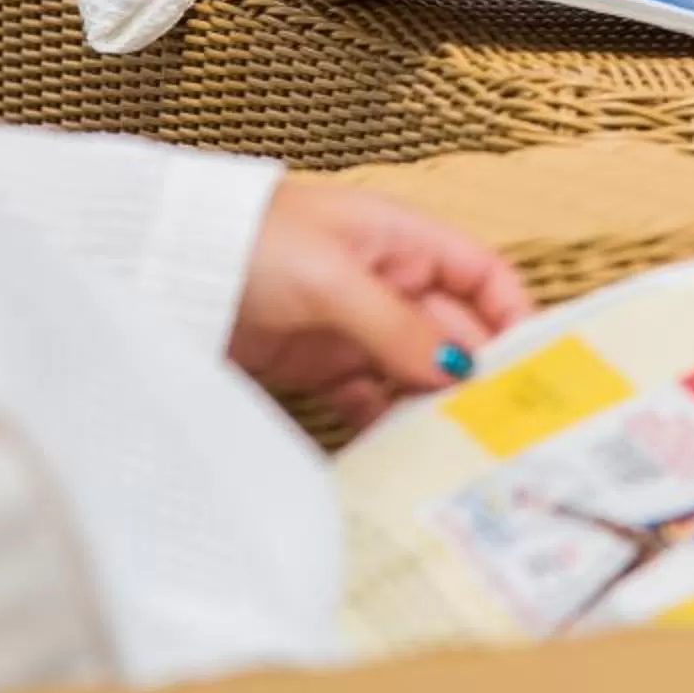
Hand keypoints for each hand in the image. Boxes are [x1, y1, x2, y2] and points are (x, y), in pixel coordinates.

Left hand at [229, 177, 535, 435]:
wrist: (158, 267)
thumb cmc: (247, 240)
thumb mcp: (331, 276)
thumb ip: (396, 326)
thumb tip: (458, 368)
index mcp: (401, 240)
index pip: (480, 275)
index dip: (511, 313)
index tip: (535, 365)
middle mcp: (386, 283)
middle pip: (453, 332)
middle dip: (477, 374)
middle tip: (501, 427)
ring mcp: (353, 327)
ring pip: (414, 374)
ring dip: (433, 406)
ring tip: (455, 449)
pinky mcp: (317, 367)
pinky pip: (368, 401)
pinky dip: (384, 425)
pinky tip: (397, 452)